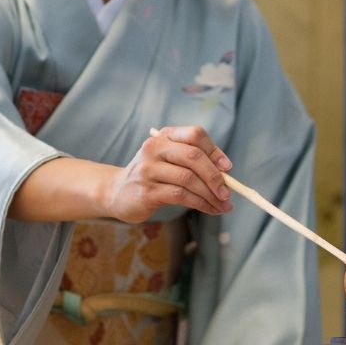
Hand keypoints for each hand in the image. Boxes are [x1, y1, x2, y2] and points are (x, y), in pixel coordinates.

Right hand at [103, 125, 233, 223]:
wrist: (117, 192)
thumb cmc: (152, 176)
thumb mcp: (169, 161)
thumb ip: (193, 162)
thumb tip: (226, 174)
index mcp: (164, 136)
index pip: (195, 135)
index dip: (214, 151)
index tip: (227, 168)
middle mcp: (154, 149)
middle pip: (193, 157)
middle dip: (215, 177)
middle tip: (227, 194)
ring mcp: (149, 170)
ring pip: (189, 179)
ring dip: (210, 195)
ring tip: (222, 206)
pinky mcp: (147, 191)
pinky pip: (181, 196)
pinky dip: (200, 204)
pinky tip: (209, 209)